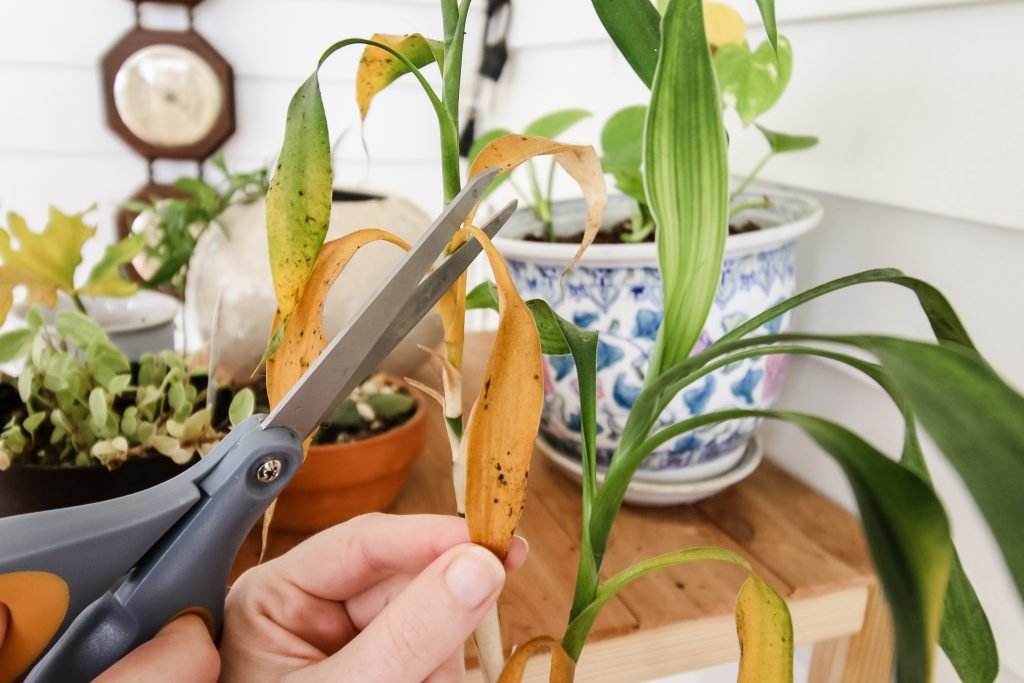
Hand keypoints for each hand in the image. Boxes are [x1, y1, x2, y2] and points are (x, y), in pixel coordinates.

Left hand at [220, 513, 526, 681]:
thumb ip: (408, 634)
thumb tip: (479, 565)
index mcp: (277, 598)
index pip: (364, 542)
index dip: (432, 537)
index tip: (495, 547)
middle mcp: (315, 610)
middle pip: (408, 583)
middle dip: (439, 628)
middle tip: (440, 674)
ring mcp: (352, 642)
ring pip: (432, 625)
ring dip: (441, 668)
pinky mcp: (383, 669)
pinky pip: (433, 658)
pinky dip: (438, 679)